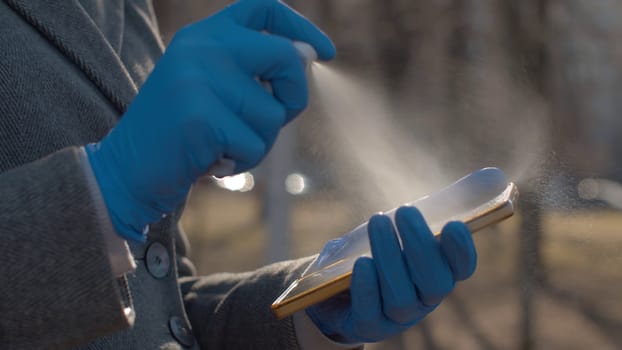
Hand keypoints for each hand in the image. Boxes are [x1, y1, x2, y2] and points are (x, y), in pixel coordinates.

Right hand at [86, 0, 334, 240]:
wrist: (127, 169)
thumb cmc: (182, 133)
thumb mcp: (215, 90)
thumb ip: (256, 71)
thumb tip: (308, 54)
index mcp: (205, 35)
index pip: (262, 7)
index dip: (300, 26)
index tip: (324, 52)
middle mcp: (202, 47)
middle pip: (287, 57)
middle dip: (293, 96)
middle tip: (273, 120)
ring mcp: (198, 79)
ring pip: (273, 114)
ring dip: (258, 142)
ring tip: (222, 145)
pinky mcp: (199, 116)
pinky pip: (254, 145)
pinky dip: (242, 162)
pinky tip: (212, 162)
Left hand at [306, 206, 476, 342]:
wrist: (339, 291)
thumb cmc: (373, 254)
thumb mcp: (392, 235)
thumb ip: (406, 221)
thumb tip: (410, 202)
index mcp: (439, 275)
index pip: (461, 267)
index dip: (462, 249)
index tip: (454, 224)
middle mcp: (424, 300)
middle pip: (435, 282)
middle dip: (421, 245)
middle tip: (405, 211)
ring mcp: (398, 318)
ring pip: (401, 297)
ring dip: (389, 256)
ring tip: (378, 222)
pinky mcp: (369, 327)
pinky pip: (370, 312)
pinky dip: (367, 286)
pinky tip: (362, 263)